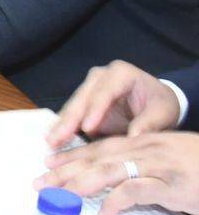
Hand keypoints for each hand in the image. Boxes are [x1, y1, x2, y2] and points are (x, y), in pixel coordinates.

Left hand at [36, 132, 198, 214]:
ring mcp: (158, 166)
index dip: (72, 155)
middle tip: (40, 183)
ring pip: (110, 170)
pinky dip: (117, 201)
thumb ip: (141, 166)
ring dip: (80, 183)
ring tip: (60, 195)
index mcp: (143, 142)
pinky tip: (105, 213)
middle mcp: (145, 149)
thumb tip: (116, 182)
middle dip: (65, 170)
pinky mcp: (172, 185)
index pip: (99, 147)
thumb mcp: (166, 160)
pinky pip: (137, 191)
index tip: (48, 163)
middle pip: (97, 158)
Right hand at [46, 60, 182, 146]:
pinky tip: (54, 139)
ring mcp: (89, 87)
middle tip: (57, 137)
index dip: (95, 110)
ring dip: (62, 125)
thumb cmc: (160, 104)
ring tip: (51, 141)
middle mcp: (100, 76)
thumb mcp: (162, 113)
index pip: (105, 92)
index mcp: (121, 73)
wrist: (156, 101)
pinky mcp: (84, 101)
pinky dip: (64, 128)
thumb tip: (134, 138)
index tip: (88, 129)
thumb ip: (149, 123)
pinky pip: (73, 115)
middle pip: (82, 98)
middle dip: (69, 119)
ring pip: (73, 106)